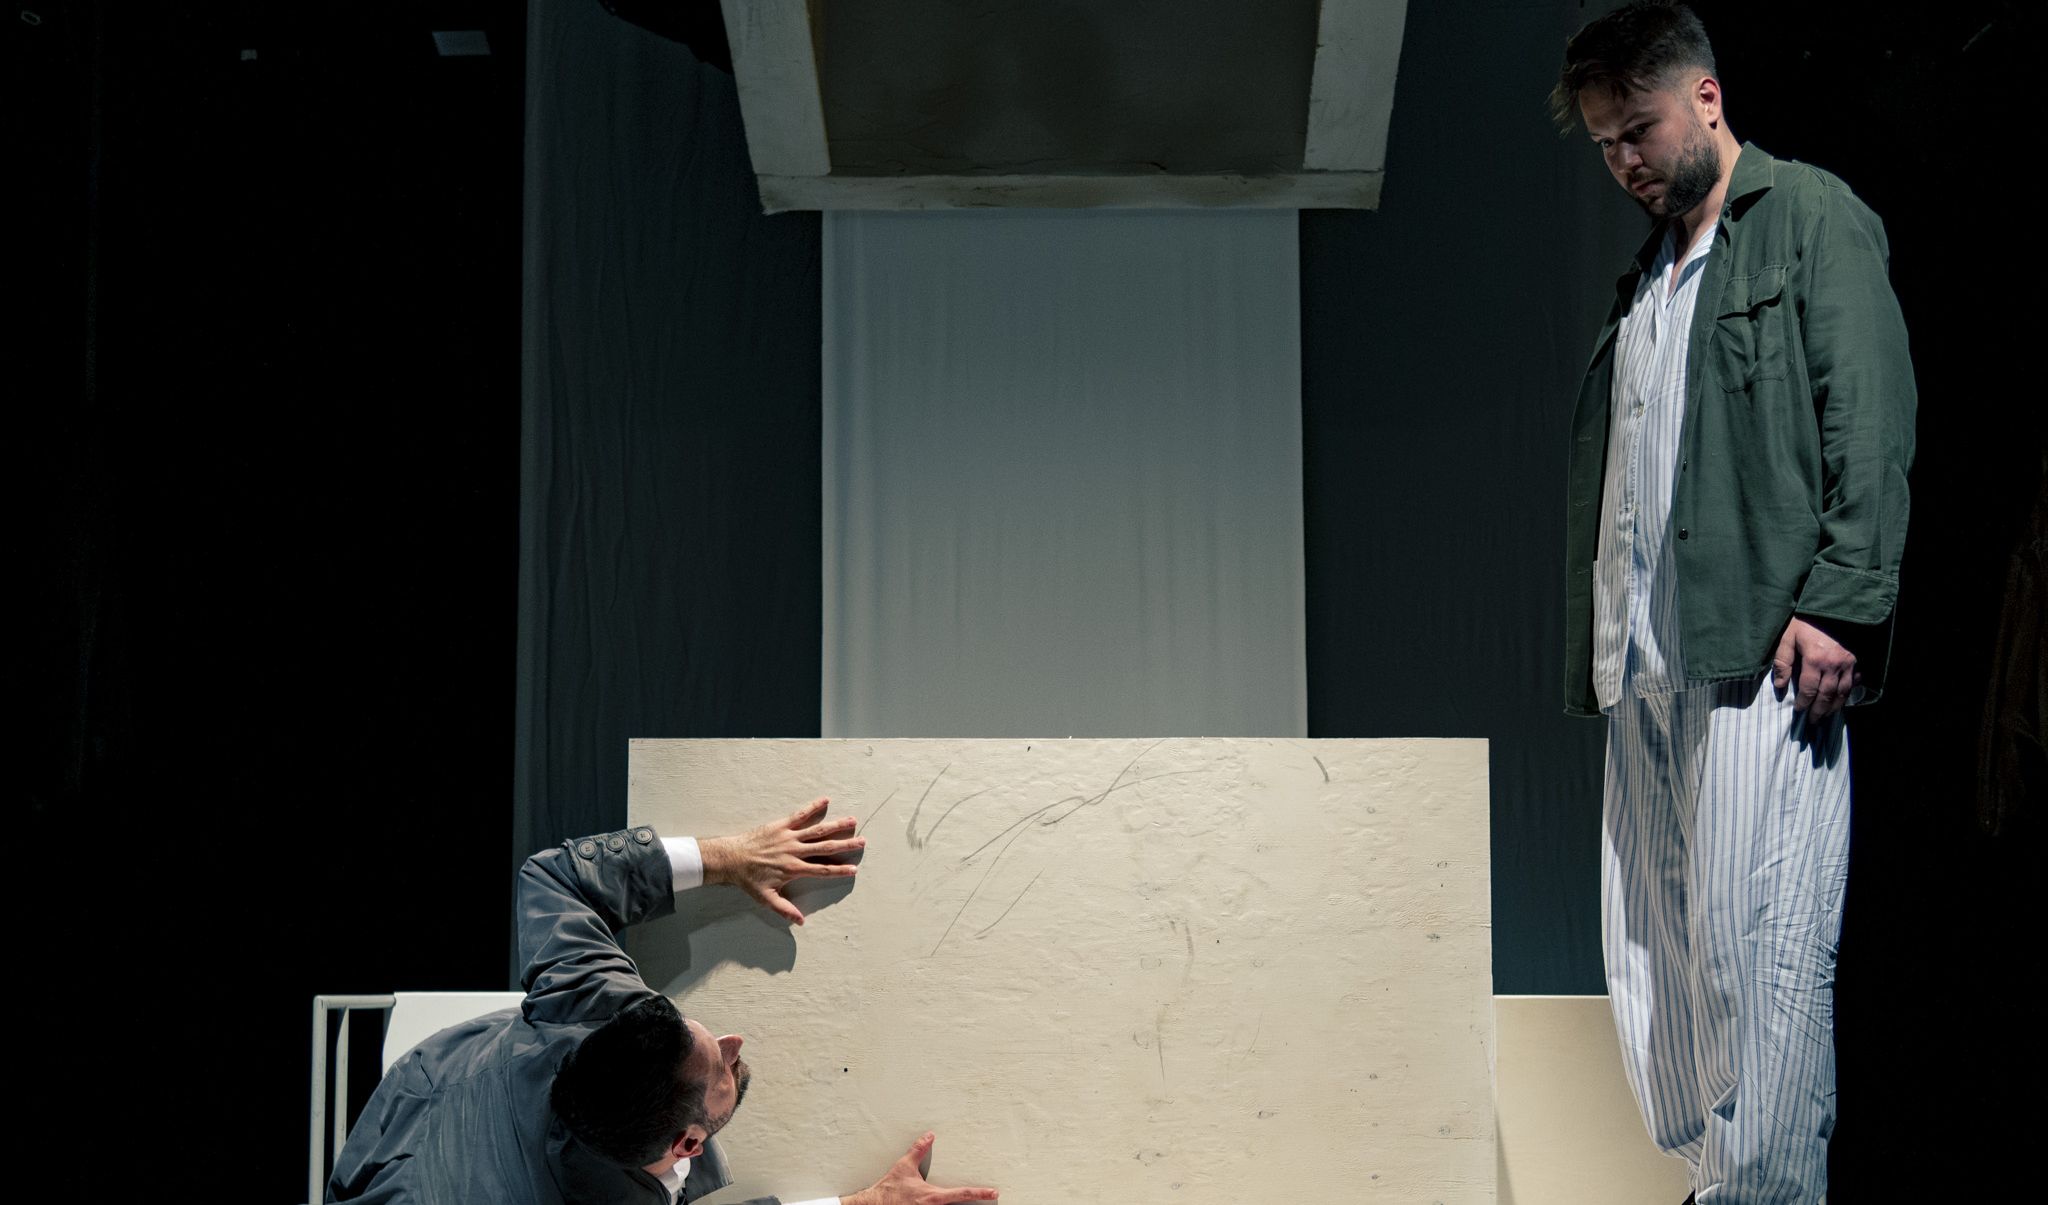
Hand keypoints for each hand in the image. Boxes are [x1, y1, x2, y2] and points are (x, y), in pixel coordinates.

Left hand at [698, 797, 863, 924]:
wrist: (731, 859)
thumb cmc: (749, 880)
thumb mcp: (766, 898)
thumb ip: (784, 909)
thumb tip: (800, 921)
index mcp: (793, 869)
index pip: (822, 870)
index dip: (839, 870)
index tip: (853, 870)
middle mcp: (794, 851)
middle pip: (825, 847)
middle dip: (845, 844)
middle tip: (862, 841)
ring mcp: (788, 836)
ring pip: (817, 830)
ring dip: (835, 825)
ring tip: (852, 820)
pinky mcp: (780, 825)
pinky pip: (799, 815)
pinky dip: (812, 807)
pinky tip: (825, 800)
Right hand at [843, 1132, 997, 1204]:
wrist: (874, 1204)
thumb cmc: (889, 1189)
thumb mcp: (905, 1165)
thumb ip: (918, 1150)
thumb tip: (929, 1136)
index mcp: (933, 1197)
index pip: (962, 1193)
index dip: (979, 1193)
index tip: (993, 1192)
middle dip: (972, 1203)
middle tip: (987, 1196)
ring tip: (972, 1200)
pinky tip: (943, 1202)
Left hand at [1771, 616, 1859, 718]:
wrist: (1828, 608)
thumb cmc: (1804, 623)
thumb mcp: (1787, 638)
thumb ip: (1782, 663)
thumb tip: (1779, 686)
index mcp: (1815, 660)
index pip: (1809, 689)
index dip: (1804, 702)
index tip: (1798, 710)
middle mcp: (1834, 664)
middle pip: (1827, 695)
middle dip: (1819, 710)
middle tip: (1813, 721)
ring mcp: (1847, 663)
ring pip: (1842, 692)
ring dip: (1834, 706)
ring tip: (1826, 715)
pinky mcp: (1854, 660)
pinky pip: (1852, 682)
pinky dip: (1847, 694)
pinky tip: (1841, 700)